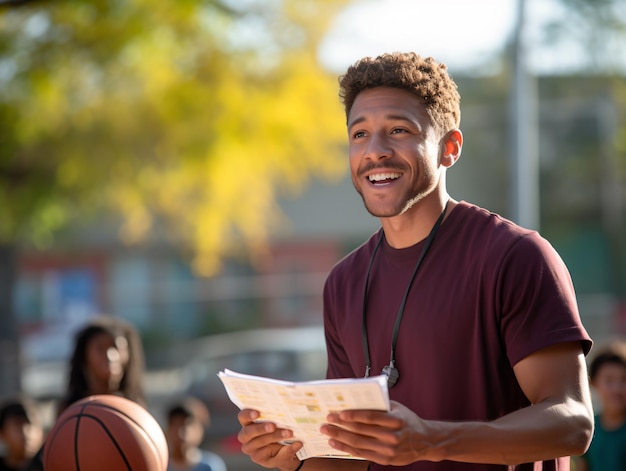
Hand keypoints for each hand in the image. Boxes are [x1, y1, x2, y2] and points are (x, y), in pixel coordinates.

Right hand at [237, 408, 302, 470]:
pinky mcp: (260, 459)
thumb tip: (290, 411)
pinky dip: (286, 450)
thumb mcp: (277, 421)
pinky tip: (296, 444)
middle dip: (261, 428)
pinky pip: (273, 456)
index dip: (248, 414)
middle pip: (248, 432)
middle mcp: (246, 437)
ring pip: (261, 442)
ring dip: (275, 437)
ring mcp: (251, 449)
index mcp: (247, 423)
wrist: (284, 450)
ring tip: (289, 433)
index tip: (257, 413)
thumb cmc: (277, 430)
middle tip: (273, 426)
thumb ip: (279, 416)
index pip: (243, 417)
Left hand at [320, 401, 434, 465]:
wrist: (425, 441)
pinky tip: (337, 443)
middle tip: (327, 421)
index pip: (371, 417)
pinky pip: (363, 454)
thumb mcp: (397, 408)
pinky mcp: (386, 460)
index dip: (353, 415)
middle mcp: (393, 436)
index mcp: (396, 420)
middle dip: (341, 426)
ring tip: (328, 432)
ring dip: (341, 438)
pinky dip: (347, 449)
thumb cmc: (408, 421)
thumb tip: (355, 401)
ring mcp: (389, 450)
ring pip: (359, 444)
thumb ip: (380, 405)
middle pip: (362, 431)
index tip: (339, 413)